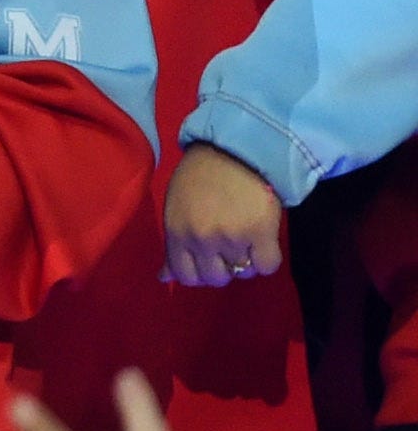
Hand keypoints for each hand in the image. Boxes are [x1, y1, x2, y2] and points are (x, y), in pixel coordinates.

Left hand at [160, 141, 283, 285]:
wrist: (234, 151)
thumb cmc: (200, 177)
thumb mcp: (176, 209)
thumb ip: (172, 246)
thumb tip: (163, 278)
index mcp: (177, 233)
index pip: (185, 276)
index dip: (199, 273)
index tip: (208, 260)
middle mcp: (202, 240)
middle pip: (216, 279)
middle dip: (224, 267)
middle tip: (229, 246)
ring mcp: (232, 238)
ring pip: (243, 273)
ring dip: (246, 261)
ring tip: (246, 237)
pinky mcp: (261, 233)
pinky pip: (266, 266)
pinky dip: (266, 259)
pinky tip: (262, 242)